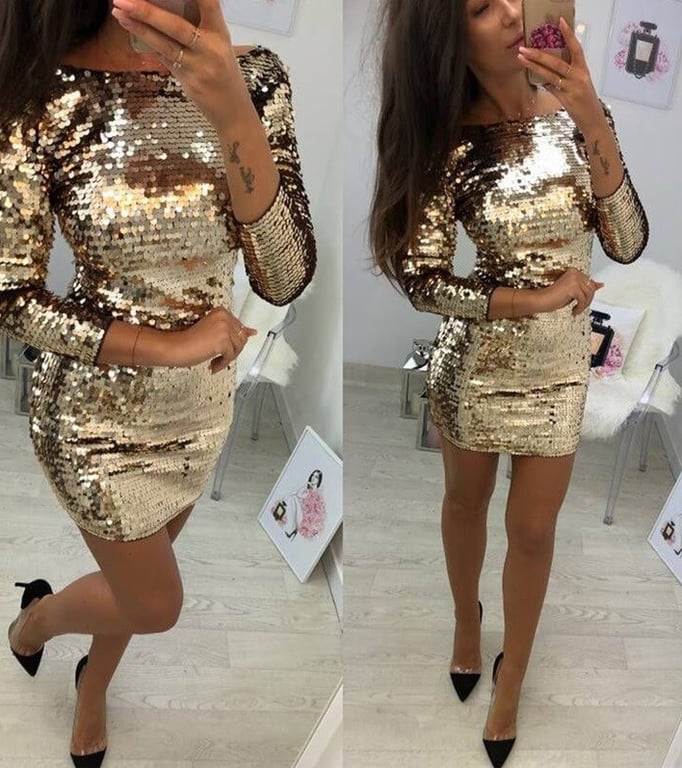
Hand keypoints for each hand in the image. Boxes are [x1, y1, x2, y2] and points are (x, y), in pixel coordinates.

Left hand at [111, 0, 247, 131]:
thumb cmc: (225, 73)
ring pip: (165, 45)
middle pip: (176, 26)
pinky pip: (165, 60)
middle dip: (148, 12)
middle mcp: (211, 48)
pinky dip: (148, 45)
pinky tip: (132, 31)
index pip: (209, 3)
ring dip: (140, 28)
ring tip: (119, 13)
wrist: (233, 111)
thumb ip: (199, 27)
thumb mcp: (219, 46)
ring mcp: (199, 67)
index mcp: (220, 33)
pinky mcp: (189, 83)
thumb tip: (163, 7)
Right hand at [170, 307, 257, 373]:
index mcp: (221, 312)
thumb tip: (253, 332)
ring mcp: (224, 328)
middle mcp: (224, 317)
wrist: (176, 347)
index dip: (233, 341)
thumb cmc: (189, 340)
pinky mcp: (223, 340)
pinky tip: (213, 365)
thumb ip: (233, 331)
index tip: (227, 347)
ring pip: (238, 348)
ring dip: (227, 358)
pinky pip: (230, 356)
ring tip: (214, 361)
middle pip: (241, 338)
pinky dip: (222, 363)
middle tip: (219, 357)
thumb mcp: (214, 332)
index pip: (239, 328)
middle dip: (232, 350)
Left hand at [517, 17, 603, 132]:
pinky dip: (541, 82)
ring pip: (550, 75)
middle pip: (557, 61)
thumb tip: (547, 70)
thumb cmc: (585, 101)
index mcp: (583, 69)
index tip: (560, 22)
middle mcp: (579, 76)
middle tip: (525, 48)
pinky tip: (531, 76)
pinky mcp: (566, 99)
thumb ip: (566, 75)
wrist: (592, 120)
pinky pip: (550, 88)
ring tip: (522, 59)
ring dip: (534, 66)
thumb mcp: (579, 84)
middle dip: (539, 54)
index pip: (576, 48)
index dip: (568, 34)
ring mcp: (572, 88)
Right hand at [536, 267, 604, 316]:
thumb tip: (600, 285)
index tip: (590, 298)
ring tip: (577, 309)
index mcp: (574, 271)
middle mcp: (575, 273)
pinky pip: (582, 299)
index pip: (589, 281)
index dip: (591, 291)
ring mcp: (574, 279)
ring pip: (589, 294)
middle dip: (588, 300)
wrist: (541, 300)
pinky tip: (574, 310)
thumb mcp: (572, 292)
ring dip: (584, 305)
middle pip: (591, 287)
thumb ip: (585, 287)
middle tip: (580, 307)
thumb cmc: (552, 297)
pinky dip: (580, 307)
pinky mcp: (572, 287)